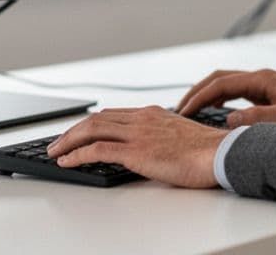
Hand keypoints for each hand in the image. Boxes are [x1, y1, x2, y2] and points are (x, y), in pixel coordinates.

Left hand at [46, 106, 225, 188]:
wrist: (220, 153)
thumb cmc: (207, 151)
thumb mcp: (179, 136)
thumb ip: (161, 137)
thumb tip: (150, 150)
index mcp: (152, 113)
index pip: (112, 114)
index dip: (91, 124)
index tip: (78, 132)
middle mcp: (142, 118)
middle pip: (97, 119)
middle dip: (73, 131)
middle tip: (57, 142)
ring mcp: (138, 133)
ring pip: (92, 130)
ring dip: (68, 141)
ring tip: (54, 151)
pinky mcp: (136, 151)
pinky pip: (97, 149)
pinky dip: (77, 154)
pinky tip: (67, 161)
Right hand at [177, 68, 275, 128]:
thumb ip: (258, 120)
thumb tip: (228, 121)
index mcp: (262, 79)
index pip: (220, 84)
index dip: (198, 97)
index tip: (182, 110)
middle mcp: (262, 79)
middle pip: (219, 80)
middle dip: (197, 93)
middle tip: (178, 109)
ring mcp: (266, 87)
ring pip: (228, 88)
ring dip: (209, 97)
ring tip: (192, 113)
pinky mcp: (272, 97)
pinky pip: (240, 96)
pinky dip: (223, 103)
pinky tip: (219, 117)